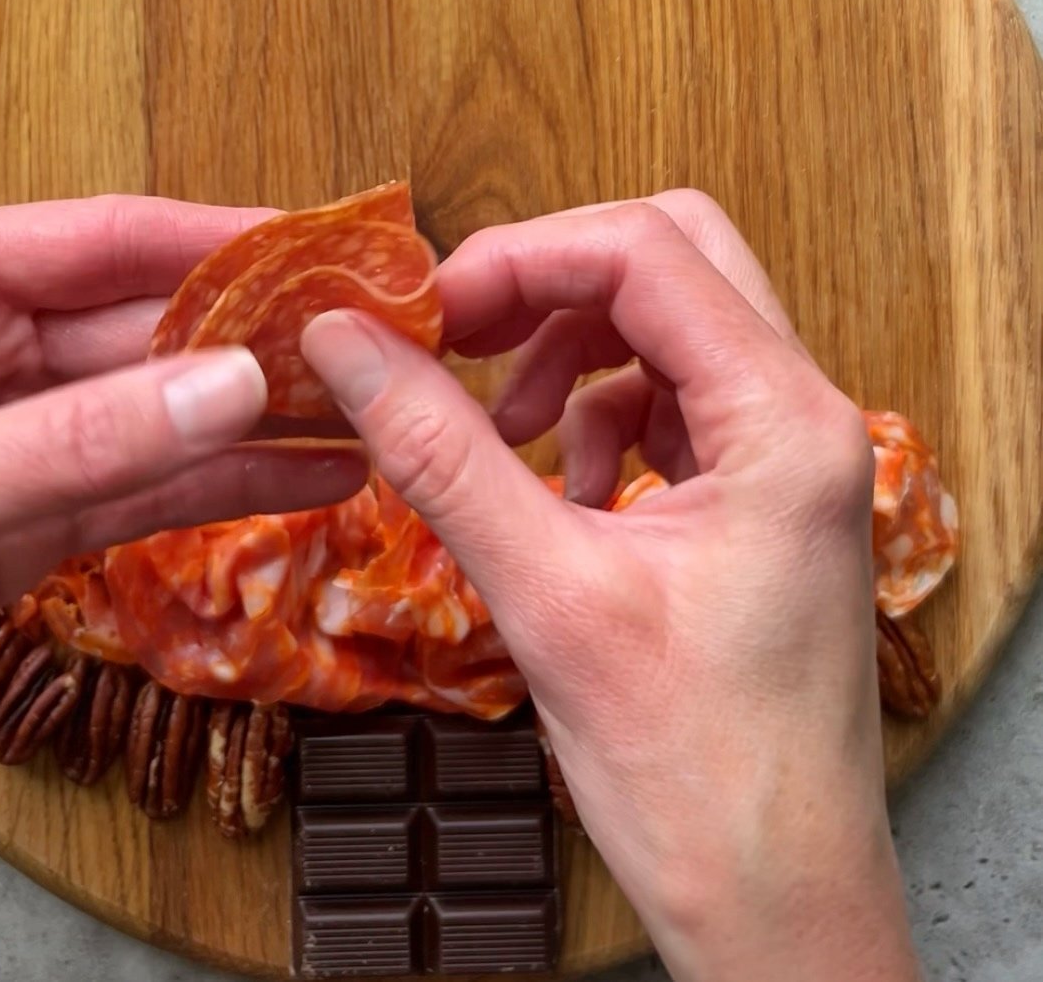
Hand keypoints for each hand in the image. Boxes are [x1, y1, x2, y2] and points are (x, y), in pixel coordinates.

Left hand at [0, 196, 365, 719]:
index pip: (100, 241)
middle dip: (255, 339)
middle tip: (366, 344)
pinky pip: (137, 495)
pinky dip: (219, 493)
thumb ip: (76, 441)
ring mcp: (5, 441)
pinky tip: (303, 482)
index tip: (317, 246)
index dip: (216, 240)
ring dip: (256, 424)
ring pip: (154, 420)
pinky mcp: (21, 525)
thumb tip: (234, 389)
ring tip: (362, 418)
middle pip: (144, 330)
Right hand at [301, 191, 919, 981]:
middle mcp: (802, 419)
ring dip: (569, 355)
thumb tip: (348, 347)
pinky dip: (595, 420)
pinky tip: (558, 491)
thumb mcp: (548, 598)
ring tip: (503, 434)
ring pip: (667, 328)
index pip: (648, 253)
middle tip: (459, 338)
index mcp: (783, 425)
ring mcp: (782, 457)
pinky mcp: (751, 497)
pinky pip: (665, 405)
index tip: (428, 311)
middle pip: (671, 263)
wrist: (772, 897)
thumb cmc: (693, 773)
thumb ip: (441, 456)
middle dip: (551, 285)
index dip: (521, 258)